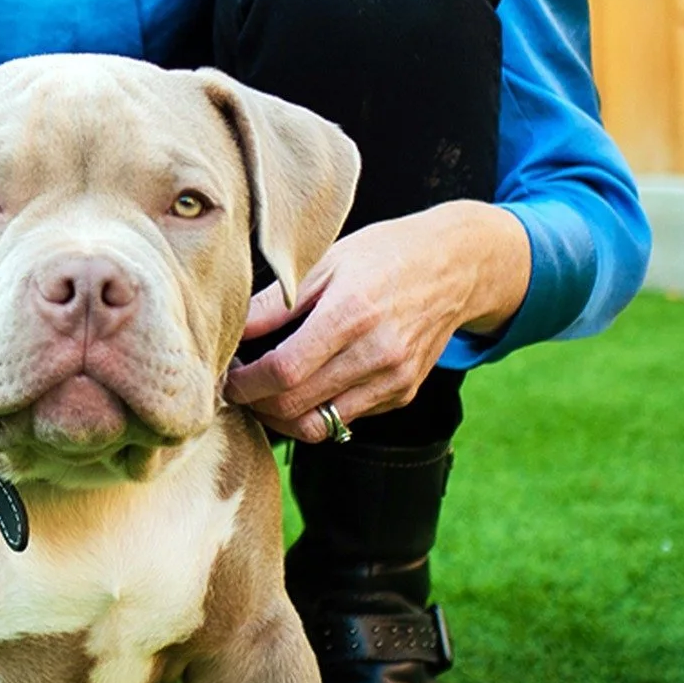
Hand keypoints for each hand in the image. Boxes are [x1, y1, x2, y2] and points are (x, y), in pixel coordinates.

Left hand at [223, 201, 531, 438]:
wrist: (457, 265)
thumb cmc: (384, 255)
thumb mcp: (326, 262)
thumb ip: (275, 303)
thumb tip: (230, 333)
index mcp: (352, 313)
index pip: (282, 371)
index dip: (244, 383)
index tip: (226, 376)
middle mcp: (377, 353)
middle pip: (295, 407)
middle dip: (255, 405)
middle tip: (237, 389)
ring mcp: (395, 379)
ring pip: (319, 427)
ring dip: (281, 419)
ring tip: (264, 395)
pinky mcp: (404, 393)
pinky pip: (347, 419)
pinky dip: (318, 412)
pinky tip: (307, 387)